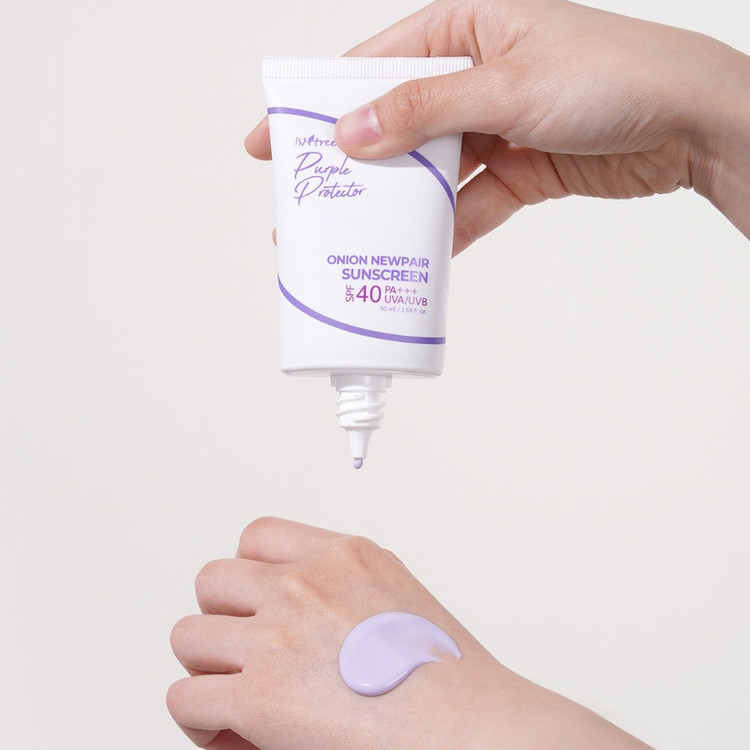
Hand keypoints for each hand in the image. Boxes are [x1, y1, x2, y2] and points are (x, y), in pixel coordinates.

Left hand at [167, 517, 651, 748]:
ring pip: (189, 635)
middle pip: (214, 580)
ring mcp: (279, 636)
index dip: (249, 575)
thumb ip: (349, 598)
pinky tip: (231, 731)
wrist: (475, 730)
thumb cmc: (452, 682)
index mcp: (344, 556)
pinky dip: (202, 719)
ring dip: (207, 664)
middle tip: (244, 651)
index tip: (257, 604)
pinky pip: (187, 700)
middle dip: (224, 616)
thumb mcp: (402, 605)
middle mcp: (305, 584)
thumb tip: (305, 637)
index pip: (258, 537)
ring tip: (233, 691)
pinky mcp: (261, 696)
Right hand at [246, 0, 749, 247]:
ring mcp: (495, 128)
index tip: (277, 136)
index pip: (373, 64)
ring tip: (353, 237)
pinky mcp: (519, 170)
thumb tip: (353, 132)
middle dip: (354, 165)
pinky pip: (469, 204)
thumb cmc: (614, 75)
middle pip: (396, 123)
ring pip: (430, 171)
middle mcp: (475, 77)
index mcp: (466, 30)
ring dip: (398, 206)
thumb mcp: (506, 85)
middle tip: (309, 202)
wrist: (690, 123)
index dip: (320, 103)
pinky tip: (418, 254)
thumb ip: (424, 111)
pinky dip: (446, 229)